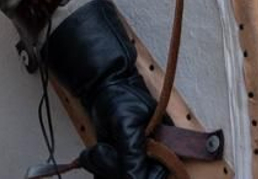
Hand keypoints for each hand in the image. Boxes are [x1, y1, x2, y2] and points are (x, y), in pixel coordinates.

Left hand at [45, 0, 165, 178]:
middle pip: (136, 178)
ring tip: (97, 149)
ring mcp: (134, 157)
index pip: (156, 175)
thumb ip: (132, 152)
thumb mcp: (126, 124)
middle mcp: (152, 154)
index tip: (124, 166)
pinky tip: (93, 154)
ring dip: (103, 167)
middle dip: (115, 169)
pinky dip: (98, 167)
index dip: (138, 174)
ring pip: (120, 177)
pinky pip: (109, 174)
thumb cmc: (119, 97)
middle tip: (103, 150)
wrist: (101, 87)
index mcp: (164, 145)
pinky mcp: (120, 159)